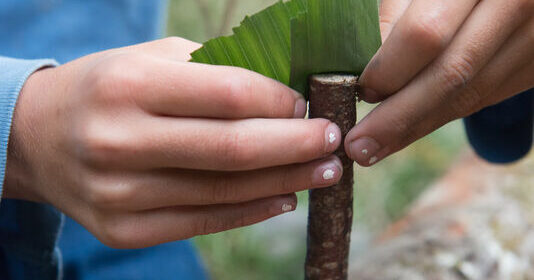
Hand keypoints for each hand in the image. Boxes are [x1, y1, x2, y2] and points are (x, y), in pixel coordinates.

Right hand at [4, 37, 342, 247]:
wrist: (36, 137)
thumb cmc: (107, 88)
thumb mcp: (152, 60)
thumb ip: (215, 73)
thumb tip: (285, 94)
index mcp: (129, 85)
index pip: (229, 95)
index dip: (280, 103)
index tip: (310, 105)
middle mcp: (119, 140)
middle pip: (233, 149)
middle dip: (296, 145)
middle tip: (334, 141)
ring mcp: (119, 193)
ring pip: (225, 191)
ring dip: (285, 182)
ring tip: (323, 172)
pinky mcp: (123, 229)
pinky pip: (204, 222)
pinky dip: (252, 211)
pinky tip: (284, 198)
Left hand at [345, 0, 533, 165]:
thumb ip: (396, 19)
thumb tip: (369, 80)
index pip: (426, 34)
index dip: (390, 69)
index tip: (363, 90)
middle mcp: (520, 3)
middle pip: (452, 73)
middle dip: (399, 116)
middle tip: (360, 146)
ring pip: (472, 94)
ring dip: (419, 126)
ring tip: (377, 148)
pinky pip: (487, 97)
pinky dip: (444, 114)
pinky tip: (412, 127)